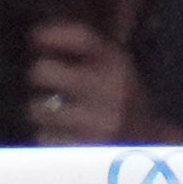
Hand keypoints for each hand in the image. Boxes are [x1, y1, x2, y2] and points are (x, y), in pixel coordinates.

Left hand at [26, 21, 153, 145]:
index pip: (82, 38)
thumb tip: (37, 36)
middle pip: (43, 72)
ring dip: (42, 112)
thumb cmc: (121, 104)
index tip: (35, 36)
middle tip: (45, 82)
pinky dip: (50, 137)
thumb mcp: (116, 72)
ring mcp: (97, 121)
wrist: (147, 148)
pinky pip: (43, 137)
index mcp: (119, 65)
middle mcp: (110, 89)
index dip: (54, 34)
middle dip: (39, 75)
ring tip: (63, 115)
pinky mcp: (84, 149)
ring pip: (37, 109)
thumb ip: (86, 55)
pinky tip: (69, 136)